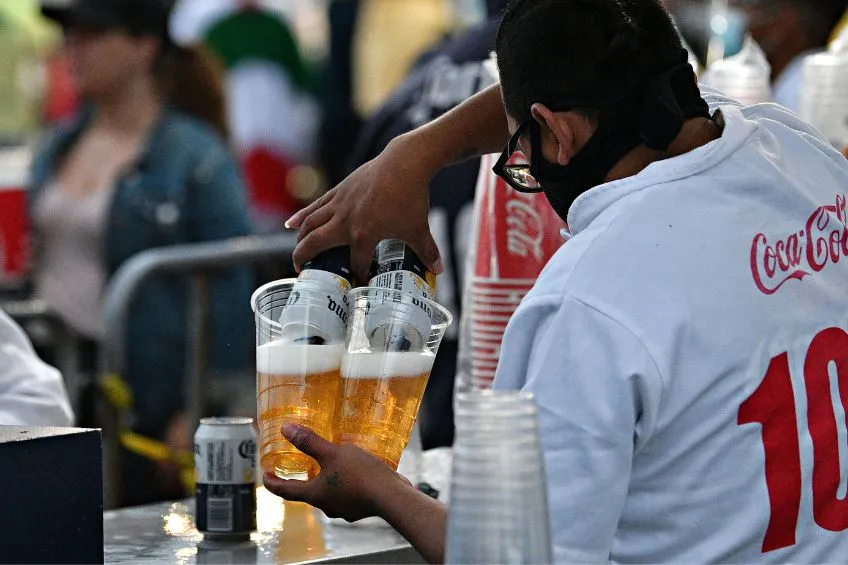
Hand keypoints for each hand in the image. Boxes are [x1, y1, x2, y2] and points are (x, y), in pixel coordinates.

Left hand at [264, 423, 414, 521]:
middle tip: (299, 464)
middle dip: (302, 478)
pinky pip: (346, 493)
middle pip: (307, 492)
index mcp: (314, 494)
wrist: (392, 497)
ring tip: (329, 462)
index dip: (272, 482)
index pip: (285, 491)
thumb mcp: (332, 453)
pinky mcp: (360, 506)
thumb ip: (309, 442)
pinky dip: (344, 482)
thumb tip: (286, 430)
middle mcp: (326, 505)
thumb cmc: (359, 475)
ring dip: (325, 479)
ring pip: (328, 493)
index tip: (265, 474)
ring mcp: (344, 508)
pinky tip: (353, 469)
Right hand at [286, 134, 443, 281]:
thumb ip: (427, 251)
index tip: (360, 282)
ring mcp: (339, 204)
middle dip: (304, 259)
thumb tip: (438, 270)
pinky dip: (301, 216)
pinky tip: (290, 224)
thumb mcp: (419, 229)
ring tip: (297, 253)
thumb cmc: (410, 197)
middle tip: (302, 272)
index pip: (355, 264)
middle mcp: (345, 222)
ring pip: (310, 224)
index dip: (358, 275)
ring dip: (300, 240)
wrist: (404, 163)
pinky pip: (315, 206)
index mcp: (363, 235)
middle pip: (315, 244)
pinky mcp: (339, 191)